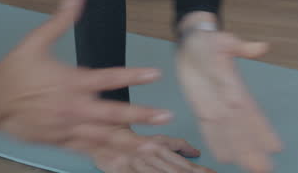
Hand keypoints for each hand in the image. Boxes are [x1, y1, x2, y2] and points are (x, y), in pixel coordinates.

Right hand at [0, 0, 173, 154]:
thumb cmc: (14, 70)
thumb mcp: (37, 40)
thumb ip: (61, 19)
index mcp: (71, 81)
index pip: (109, 78)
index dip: (134, 75)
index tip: (156, 74)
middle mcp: (73, 107)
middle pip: (114, 114)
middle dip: (142, 116)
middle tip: (166, 115)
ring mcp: (67, 127)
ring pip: (104, 138)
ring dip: (130, 142)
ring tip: (153, 146)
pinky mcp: (60, 141)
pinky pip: (88, 149)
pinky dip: (107, 153)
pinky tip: (123, 158)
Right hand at [91, 126, 214, 172]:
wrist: (98, 130)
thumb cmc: (130, 137)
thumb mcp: (155, 139)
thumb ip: (176, 145)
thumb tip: (196, 152)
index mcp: (159, 147)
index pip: (183, 165)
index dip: (199, 172)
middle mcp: (149, 155)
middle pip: (175, 172)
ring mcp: (136, 164)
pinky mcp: (122, 169)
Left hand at [176, 15, 280, 172]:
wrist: (189, 43)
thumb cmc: (210, 41)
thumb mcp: (226, 39)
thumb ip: (242, 46)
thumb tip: (261, 47)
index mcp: (237, 86)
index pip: (253, 112)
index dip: (264, 129)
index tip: (276, 147)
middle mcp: (230, 101)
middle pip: (243, 129)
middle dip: (254, 149)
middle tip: (265, 169)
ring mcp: (216, 107)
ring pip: (229, 134)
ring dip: (239, 151)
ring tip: (251, 169)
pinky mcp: (200, 108)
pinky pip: (208, 129)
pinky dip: (215, 143)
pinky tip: (223, 158)